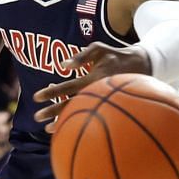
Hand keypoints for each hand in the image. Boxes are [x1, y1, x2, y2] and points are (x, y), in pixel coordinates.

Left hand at [31, 43, 166, 130]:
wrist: (142, 65)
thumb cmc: (115, 55)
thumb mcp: (100, 49)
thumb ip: (82, 56)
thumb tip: (63, 66)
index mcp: (92, 78)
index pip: (68, 87)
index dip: (52, 92)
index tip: (36, 97)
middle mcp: (95, 91)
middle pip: (71, 104)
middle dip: (53, 111)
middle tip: (36, 117)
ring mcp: (101, 100)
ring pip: (80, 113)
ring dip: (63, 121)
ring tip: (48, 129)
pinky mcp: (106, 104)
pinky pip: (89, 114)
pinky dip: (77, 120)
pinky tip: (67, 127)